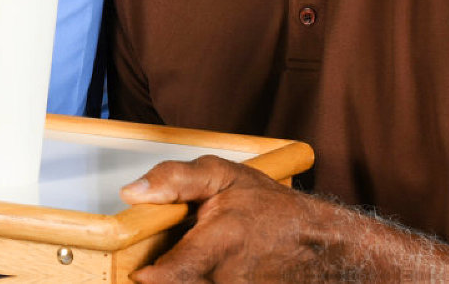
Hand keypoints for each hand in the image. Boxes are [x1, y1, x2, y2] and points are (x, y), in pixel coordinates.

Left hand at [121, 155, 336, 282]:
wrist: (315, 241)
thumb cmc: (273, 209)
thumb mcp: (223, 175)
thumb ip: (174, 179)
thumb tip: (133, 192)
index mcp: (221, 244)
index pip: (169, 274)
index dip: (149, 273)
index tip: (140, 268)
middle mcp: (228, 277)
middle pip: (174, 283)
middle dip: (164, 269)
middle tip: (175, 247)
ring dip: (183, 275)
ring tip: (198, 251)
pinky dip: (197, 278)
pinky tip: (206, 265)